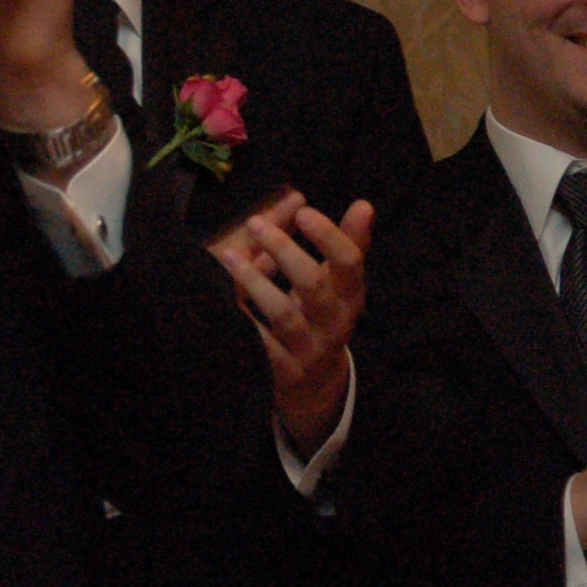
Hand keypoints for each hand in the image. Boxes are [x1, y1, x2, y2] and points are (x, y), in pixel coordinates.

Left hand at [209, 193, 373, 456]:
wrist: (316, 382)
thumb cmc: (323, 314)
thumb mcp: (339, 283)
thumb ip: (347, 242)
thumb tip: (364, 204)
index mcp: (350, 295)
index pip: (349, 262)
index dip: (328, 235)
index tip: (302, 211)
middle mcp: (335, 322)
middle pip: (313, 284)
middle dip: (284, 251)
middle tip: (254, 223)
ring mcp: (309, 348)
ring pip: (283, 313)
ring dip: (254, 281)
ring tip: (229, 256)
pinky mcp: (285, 370)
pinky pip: (261, 344)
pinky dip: (243, 321)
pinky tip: (223, 298)